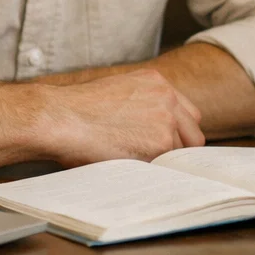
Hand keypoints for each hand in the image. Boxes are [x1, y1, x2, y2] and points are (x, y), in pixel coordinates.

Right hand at [37, 68, 205, 165]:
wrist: (61, 118)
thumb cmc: (77, 110)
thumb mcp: (118, 92)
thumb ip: (143, 105)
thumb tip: (151, 130)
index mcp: (157, 83)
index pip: (188, 115)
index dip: (178, 134)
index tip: (167, 146)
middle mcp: (167, 98)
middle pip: (193, 135)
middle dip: (178, 151)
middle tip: (156, 163)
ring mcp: (167, 120)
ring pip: (180, 153)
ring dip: (162, 162)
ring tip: (134, 164)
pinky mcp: (160, 143)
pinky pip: (166, 166)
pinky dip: (152, 172)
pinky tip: (131, 168)